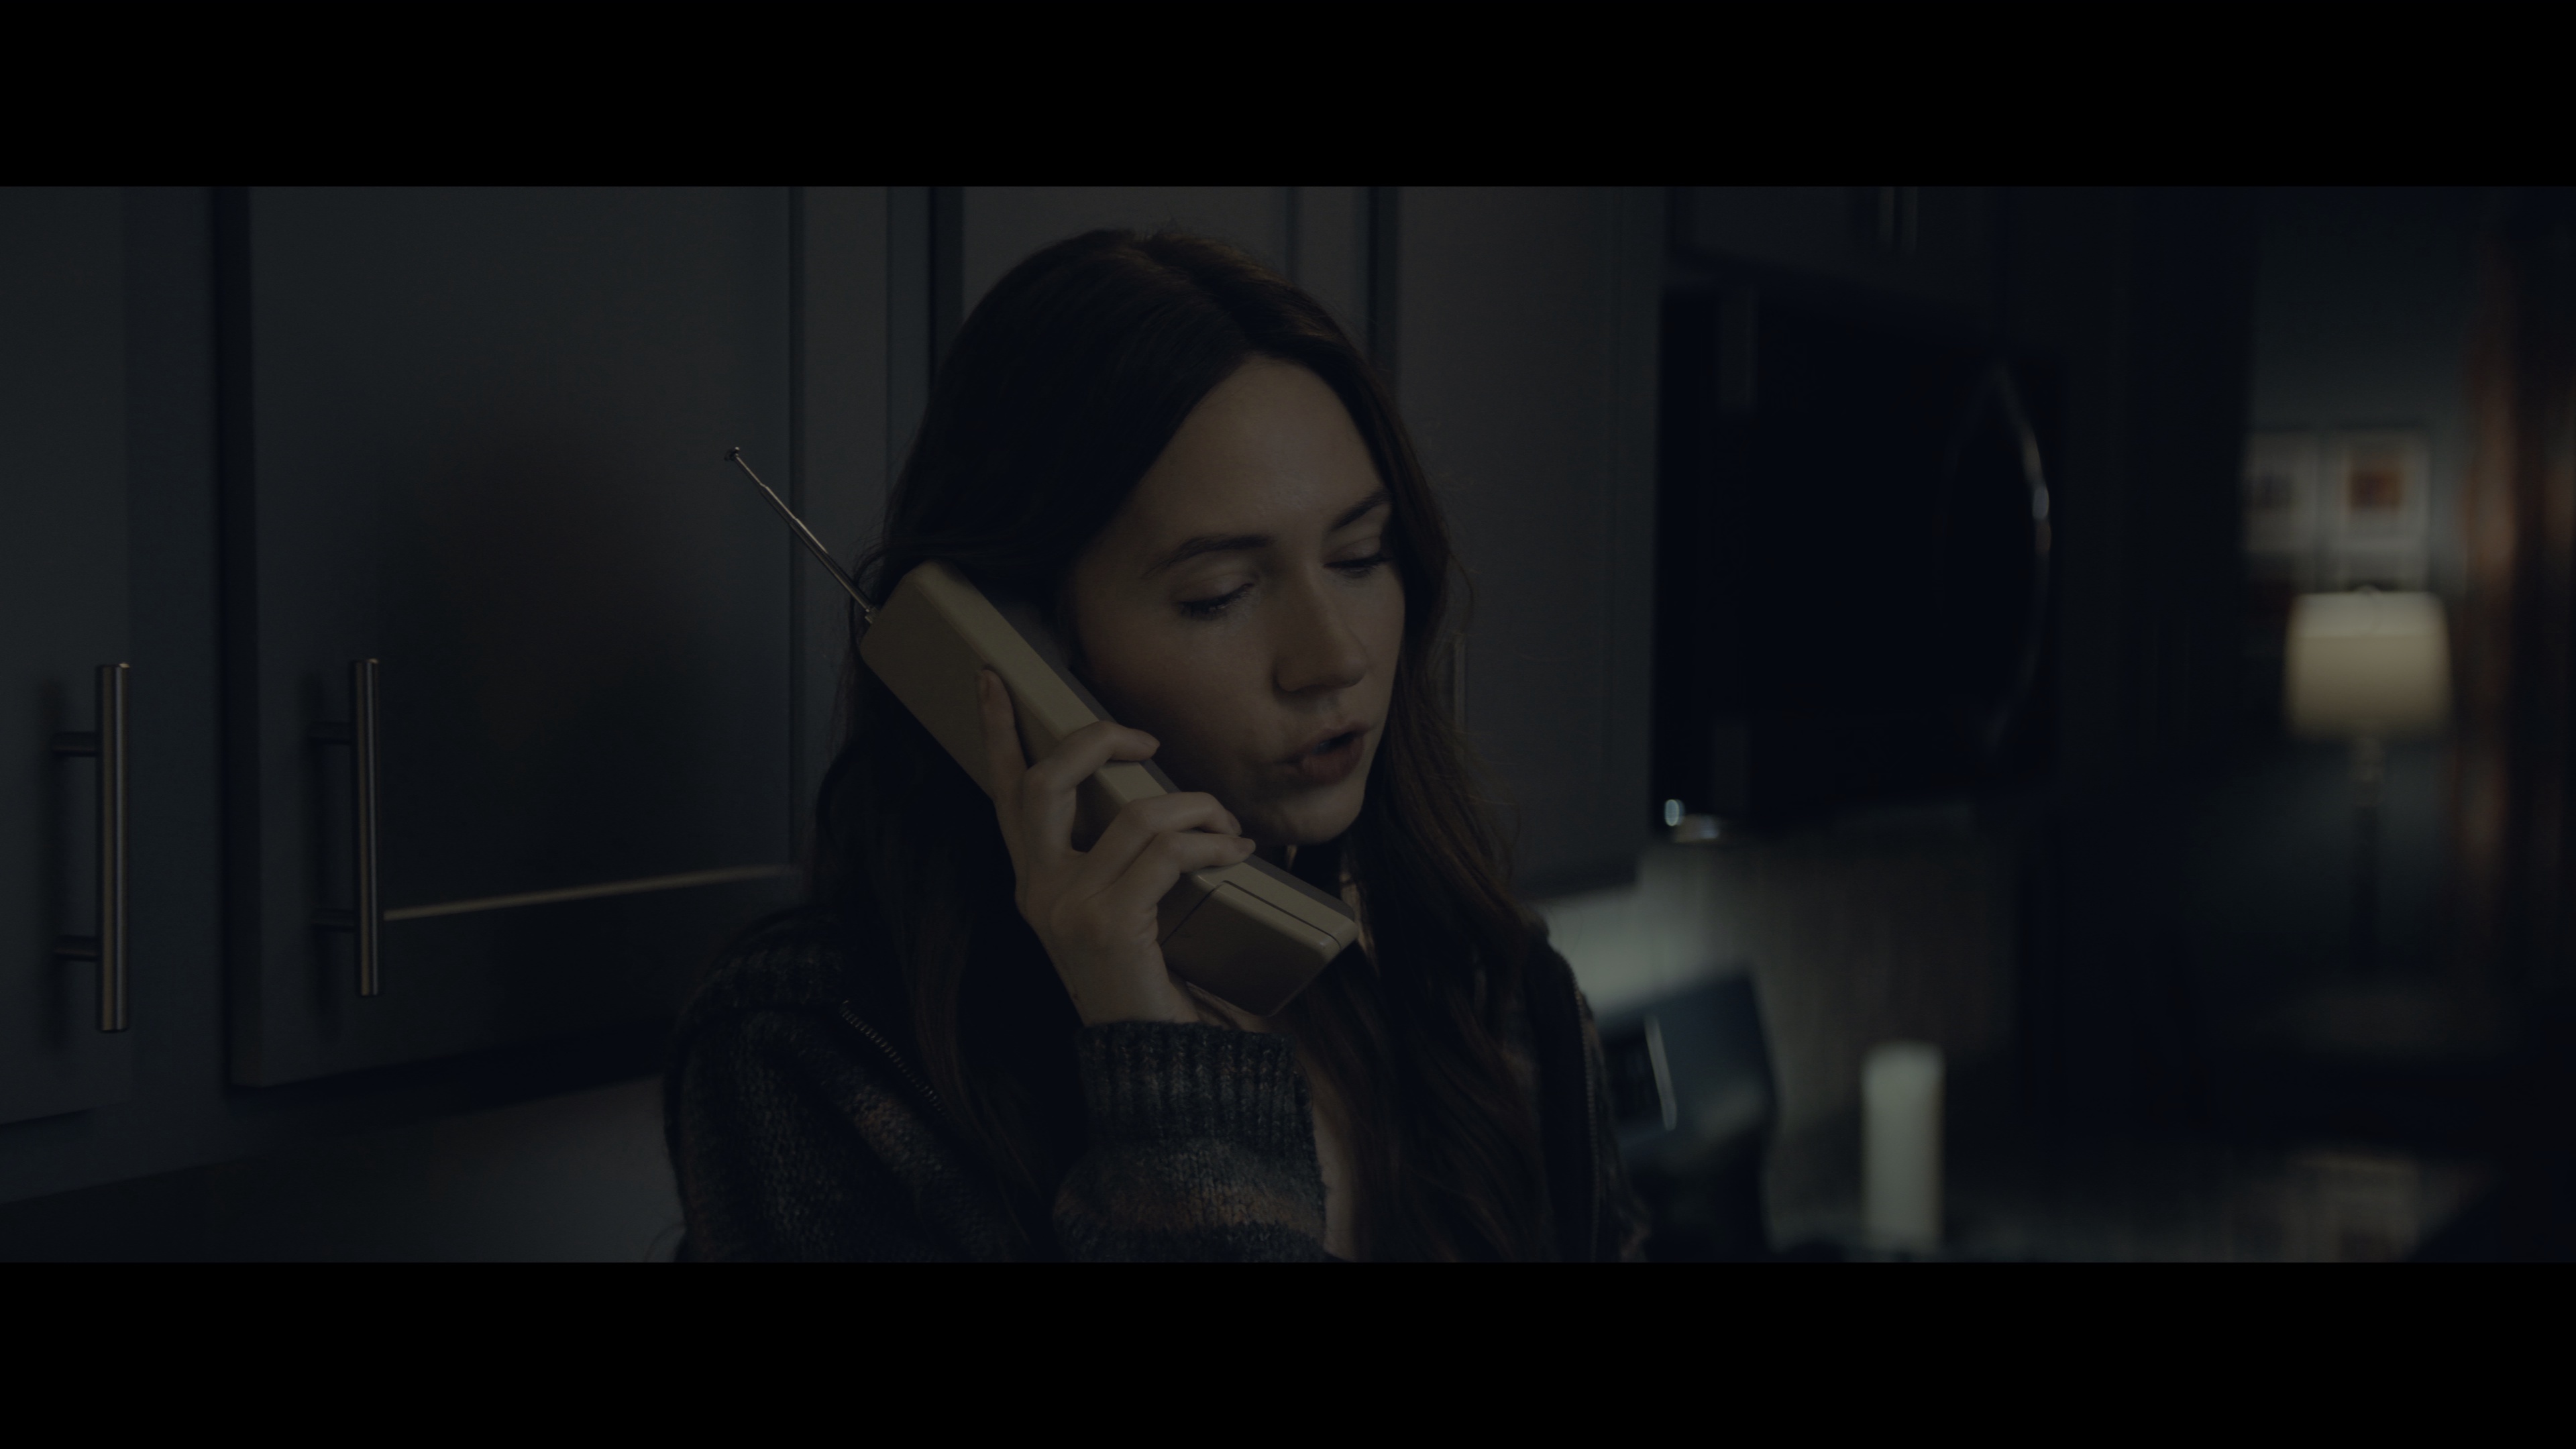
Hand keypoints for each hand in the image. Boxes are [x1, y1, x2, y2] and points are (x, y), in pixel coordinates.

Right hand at [978, 669, 1257, 1025]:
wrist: (1153, 1061)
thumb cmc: (1145, 983)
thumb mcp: (1114, 914)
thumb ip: (1113, 862)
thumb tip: (1152, 802)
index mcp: (1033, 883)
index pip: (1004, 794)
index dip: (997, 733)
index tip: (993, 681)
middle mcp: (1038, 890)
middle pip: (1047, 780)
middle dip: (1099, 741)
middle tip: (1145, 739)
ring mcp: (1068, 906)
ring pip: (1134, 814)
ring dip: (1194, 808)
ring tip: (1226, 823)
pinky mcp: (1109, 922)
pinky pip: (1168, 851)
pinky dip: (1211, 842)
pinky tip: (1235, 852)